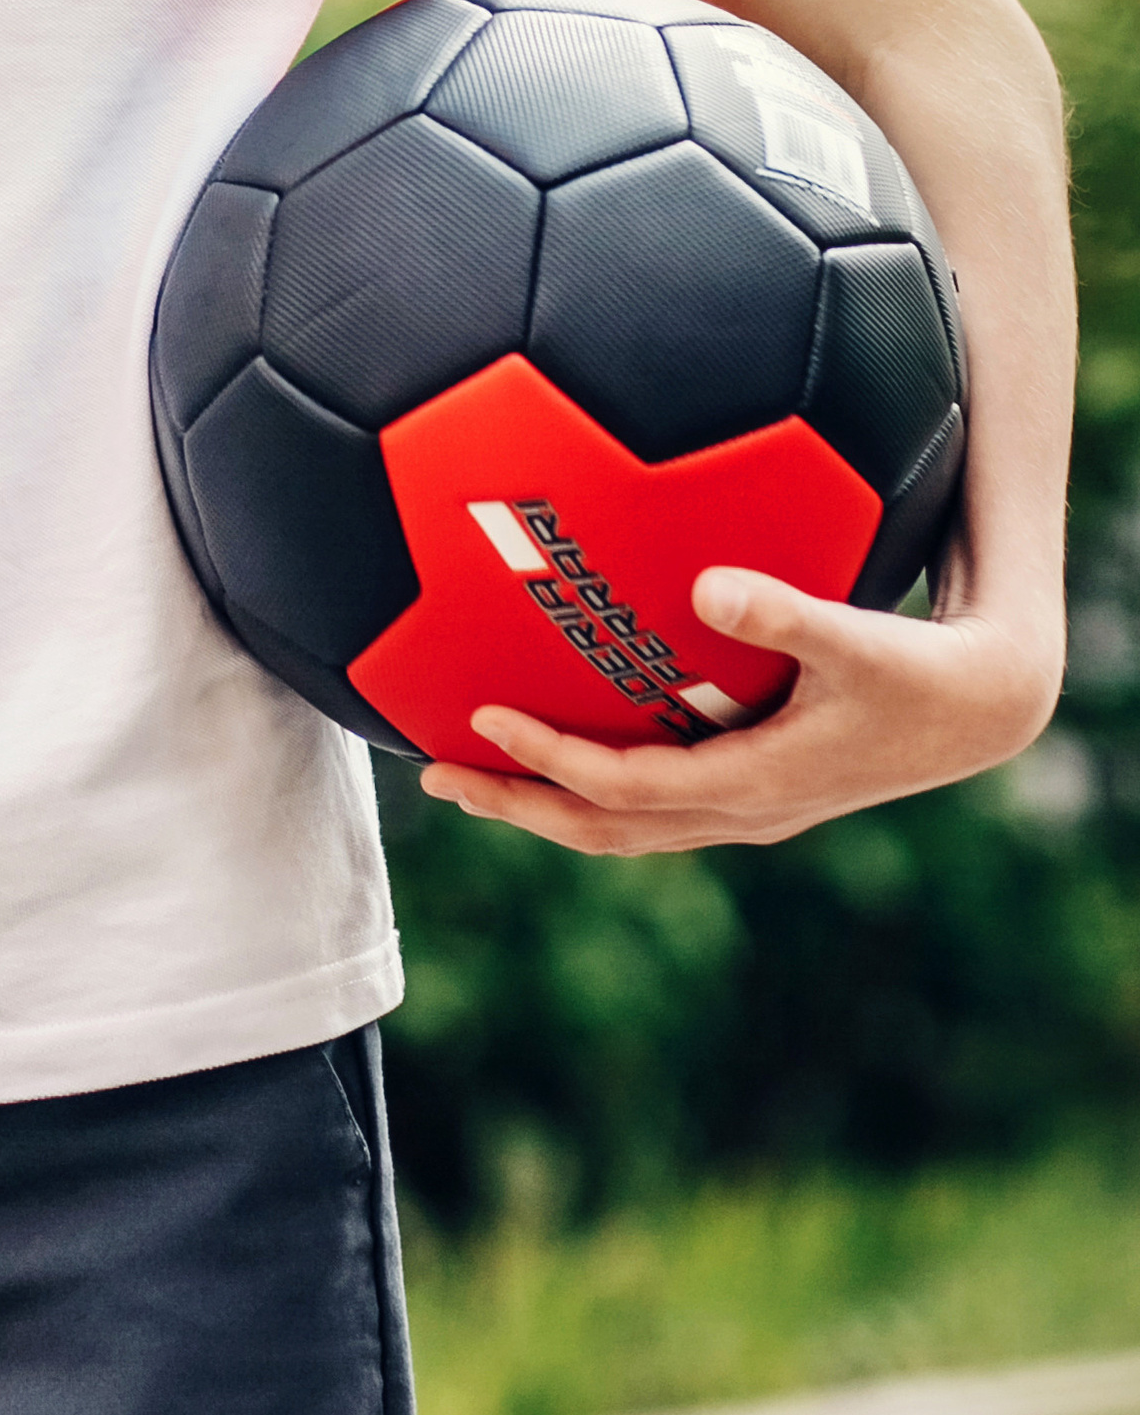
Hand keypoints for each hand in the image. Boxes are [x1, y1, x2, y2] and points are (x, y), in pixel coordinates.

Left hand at [416, 563, 1061, 853]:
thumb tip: (708, 586)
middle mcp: (739, 812)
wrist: (983, 707)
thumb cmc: (920, 667)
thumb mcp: (858, 637)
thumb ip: (784, 611)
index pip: (621, 786)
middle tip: (432, 775)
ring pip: (624, 828)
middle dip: (516, 805)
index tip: (479, 717)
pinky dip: (592, 792)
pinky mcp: (754, 792)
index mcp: (751, 784)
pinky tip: (560, 753)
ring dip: (544, 806)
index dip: (547, 760)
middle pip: (603, 828)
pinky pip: (652, 807)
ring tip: (469, 780)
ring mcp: (745, 811)